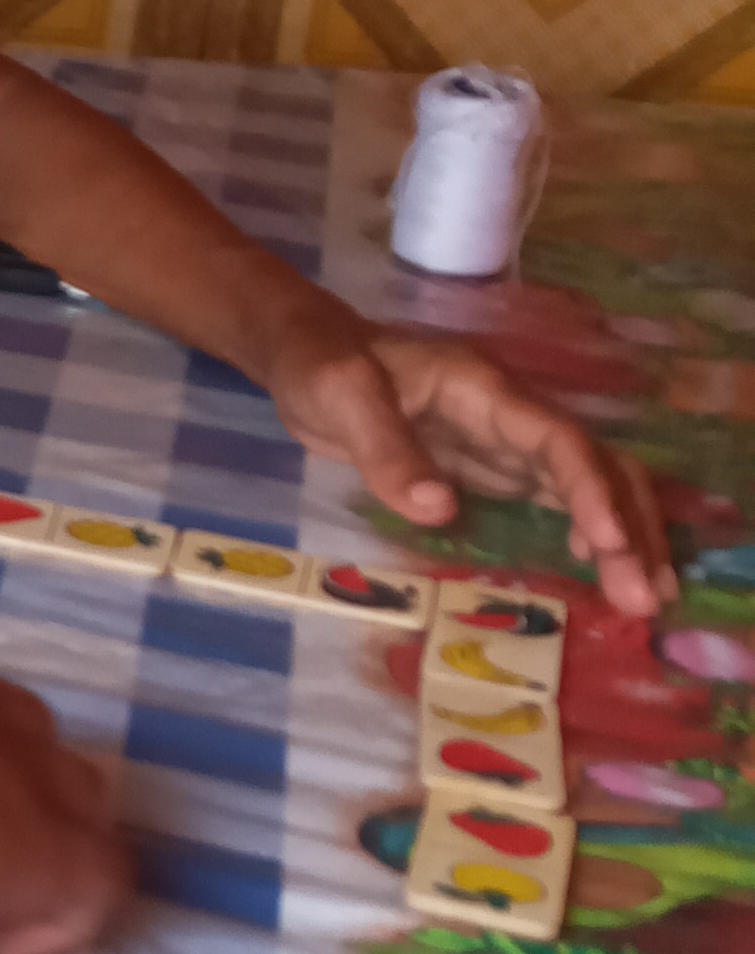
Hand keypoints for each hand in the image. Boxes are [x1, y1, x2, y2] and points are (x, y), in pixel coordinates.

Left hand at [263, 309, 673, 614]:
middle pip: (593, 466)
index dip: (590, 489)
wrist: (307, 354)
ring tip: (645, 599)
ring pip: (587, 486)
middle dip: (628, 527)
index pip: (557, 440)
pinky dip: (589, 533)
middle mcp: (512, 416)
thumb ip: (387, 450)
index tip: (611, 542)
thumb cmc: (322, 364)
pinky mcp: (493, 467)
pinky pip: (557, 499)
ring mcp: (507, 443)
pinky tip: (602, 572)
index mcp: (485, 390)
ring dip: (622, 537)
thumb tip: (440, 507)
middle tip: (645, 598)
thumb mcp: (342, 397)